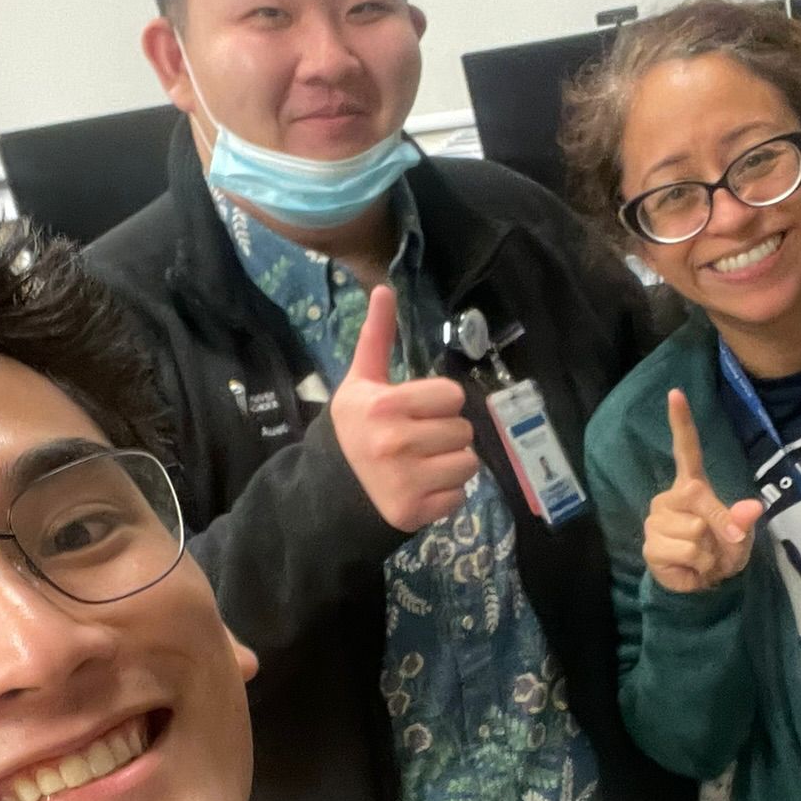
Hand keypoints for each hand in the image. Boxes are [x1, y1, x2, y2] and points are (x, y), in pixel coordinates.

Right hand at [330, 285, 478, 531]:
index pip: (453, 396)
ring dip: (451, 464)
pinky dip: (445, 494)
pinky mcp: (414, 512)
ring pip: (468, 464)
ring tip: (423, 464)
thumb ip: (376, 338)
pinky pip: (459, 496)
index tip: (418, 411)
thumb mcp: (360, 382)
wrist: (332, 489)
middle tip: (419, 440)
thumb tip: (384, 288)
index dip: (440, 403)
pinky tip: (421, 488)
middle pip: (464, 431)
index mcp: (384, 407)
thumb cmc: (354, 429)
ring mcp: (405, 481)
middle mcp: (395, 443)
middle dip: (446, 434)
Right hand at [642, 390, 764, 593]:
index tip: (676, 393)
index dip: (681, 422)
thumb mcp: (740, 537)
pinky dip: (697, 566)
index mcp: (692, 487)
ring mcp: (657, 520)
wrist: (701, 585)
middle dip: (719, 526)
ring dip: (709, 552)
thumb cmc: (721, 552)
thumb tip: (752, 508)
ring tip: (702, 557)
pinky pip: (687, 551)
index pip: (685, 449)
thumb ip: (742, 522)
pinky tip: (688, 567)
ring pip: (695, 530)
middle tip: (718, 545)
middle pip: (700, 499)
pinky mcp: (650, 544)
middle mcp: (670, 498)